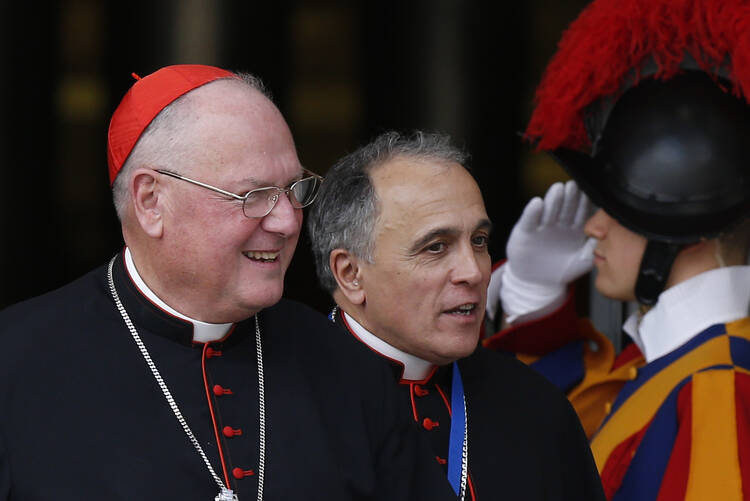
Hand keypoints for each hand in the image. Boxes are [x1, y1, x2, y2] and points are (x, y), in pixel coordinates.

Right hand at [492, 181, 595, 322]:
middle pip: (565, 207)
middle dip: (570, 197)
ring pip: (549, 210)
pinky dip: (532, 212)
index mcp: (574, 228)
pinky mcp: (525, 231)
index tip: (590, 193)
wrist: (537, 283)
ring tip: (558, 189)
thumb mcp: (581, 263)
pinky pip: (529, 220)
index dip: (585, 203)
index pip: (581, 213)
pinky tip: (537, 203)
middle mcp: (558, 224)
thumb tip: (602, 237)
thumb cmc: (562, 272)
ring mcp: (541, 226)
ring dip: (553, 200)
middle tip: (574, 186)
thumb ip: (591, 250)